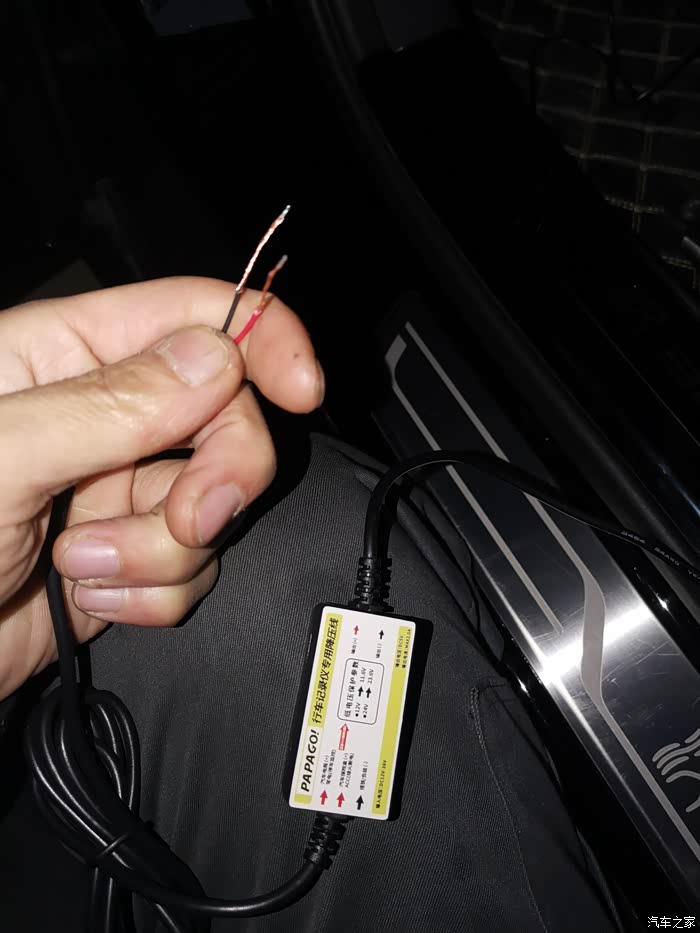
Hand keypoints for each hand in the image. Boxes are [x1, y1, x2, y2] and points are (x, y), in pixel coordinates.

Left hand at [0, 276, 323, 700]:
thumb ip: (109, 405)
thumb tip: (215, 357)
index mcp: (60, 357)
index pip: (189, 312)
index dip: (260, 338)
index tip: (302, 388)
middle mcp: (100, 416)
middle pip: (226, 414)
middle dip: (223, 473)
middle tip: (194, 517)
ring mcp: (116, 490)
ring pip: (213, 502)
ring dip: (164, 550)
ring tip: (85, 567)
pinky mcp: (127, 558)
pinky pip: (192, 566)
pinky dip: (154, 594)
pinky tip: (90, 599)